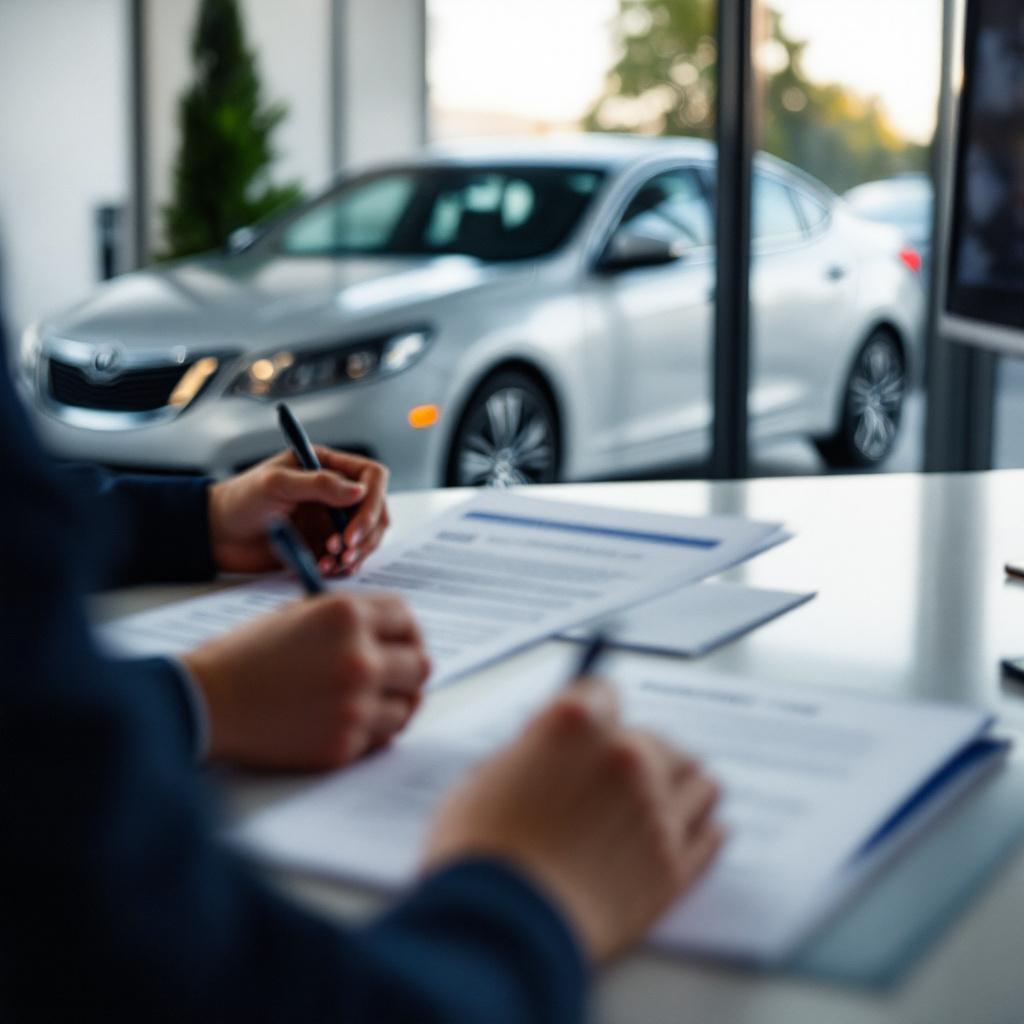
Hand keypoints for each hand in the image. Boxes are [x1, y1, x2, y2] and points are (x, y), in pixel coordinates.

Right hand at [181, 592, 429, 769]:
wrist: (206, 702)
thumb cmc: (246, 656)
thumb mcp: (297, 615)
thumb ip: (349, 620)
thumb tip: (392, 633)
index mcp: (346, 615)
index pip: (406, 618)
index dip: (406, 630)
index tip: (402, 641)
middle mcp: (360, 657)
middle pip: (421, 664)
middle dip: (408, 668)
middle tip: (393, 675)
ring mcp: (355, 704)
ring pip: (408, 706)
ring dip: (392, 703)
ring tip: (365, 701)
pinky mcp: (344, 744)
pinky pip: (380, 737)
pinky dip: (369, 731)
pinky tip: (343, 721)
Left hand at [208, 448, 389, 575]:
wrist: (216, 535)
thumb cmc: (239, 500)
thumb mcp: (275, 484)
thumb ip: (318, 485)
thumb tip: (360, 491)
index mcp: (328, 466)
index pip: (372, 477)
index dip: (372, 503)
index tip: (354, 530)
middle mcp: (336, 492)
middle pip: (377, 510)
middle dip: (366, 534)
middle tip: (342, 552)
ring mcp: (332, 520)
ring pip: (367, 537)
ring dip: (356, 553)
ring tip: (331, 562)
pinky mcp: (325, 546)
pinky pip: (348, 558)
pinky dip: (342, 567)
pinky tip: (323, 569)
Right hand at [424, 679, 722, 962]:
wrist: (500, 930)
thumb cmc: (480, 854)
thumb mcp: (482, 780)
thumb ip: (528, 756)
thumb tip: (542, 757)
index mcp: (577, 725)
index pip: (603, 692)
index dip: (591, 709)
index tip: (591, 723)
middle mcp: (626, 758)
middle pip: (656, 738)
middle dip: (637, 751)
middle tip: (620, 774)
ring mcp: (656, 812)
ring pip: (697, 782)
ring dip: (682, 784)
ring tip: (672, 795)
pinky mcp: (673, 867)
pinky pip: (710, 838)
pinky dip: (705, 830)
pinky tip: (703, 828)